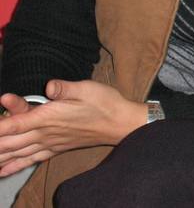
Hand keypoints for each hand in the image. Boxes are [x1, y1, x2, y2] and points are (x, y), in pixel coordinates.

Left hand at [0, 80, 146, 176]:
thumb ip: (64, 88)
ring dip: (1, 155)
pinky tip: (3, 171)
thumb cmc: (103, 102)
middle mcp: (47, 132)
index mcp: (50, 116)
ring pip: (18, 151)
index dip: (0, 125)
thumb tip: (48, 85)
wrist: (119, 122)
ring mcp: (51, 143)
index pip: (16, 123)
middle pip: (11, 141)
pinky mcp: (56, 148)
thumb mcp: (85, 88)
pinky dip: (15, 165)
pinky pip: (31, 159)